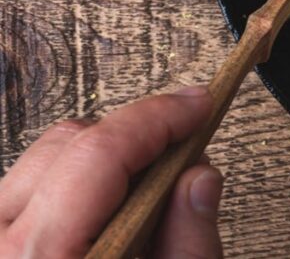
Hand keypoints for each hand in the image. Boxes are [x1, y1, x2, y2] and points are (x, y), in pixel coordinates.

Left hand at [0, 86, 222, 257]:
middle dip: (139, 136)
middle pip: (72, 140)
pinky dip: (74, 184)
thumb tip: (199, 178)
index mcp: (40, 254)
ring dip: (104, 160)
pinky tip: (111, 213)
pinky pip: (28, 185)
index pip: (101, 151)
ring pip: (47, 155)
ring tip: (148, 196)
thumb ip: (188, 245)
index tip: (198, 106)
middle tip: (188, 152)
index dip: (160, 117)